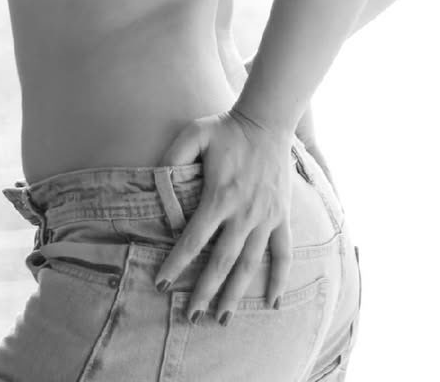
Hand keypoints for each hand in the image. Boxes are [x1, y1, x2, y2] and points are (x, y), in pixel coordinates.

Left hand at [155, 109, 294, 325]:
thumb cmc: (227, 128)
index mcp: (219, 197)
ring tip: (222, 319)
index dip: (176, 264)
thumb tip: (155, 178)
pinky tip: (273, 302)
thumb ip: (174, 155)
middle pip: (221, 262)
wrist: (267, 121)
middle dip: (204, 292)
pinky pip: (284, 254)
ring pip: (250, 265)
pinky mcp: (282, 216)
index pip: (193, 240)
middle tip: (190, 316)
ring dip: (236, 294)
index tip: (161, 285)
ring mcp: (266, 217)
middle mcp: (244, 214)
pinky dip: (280, 279)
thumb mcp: (194, 133)